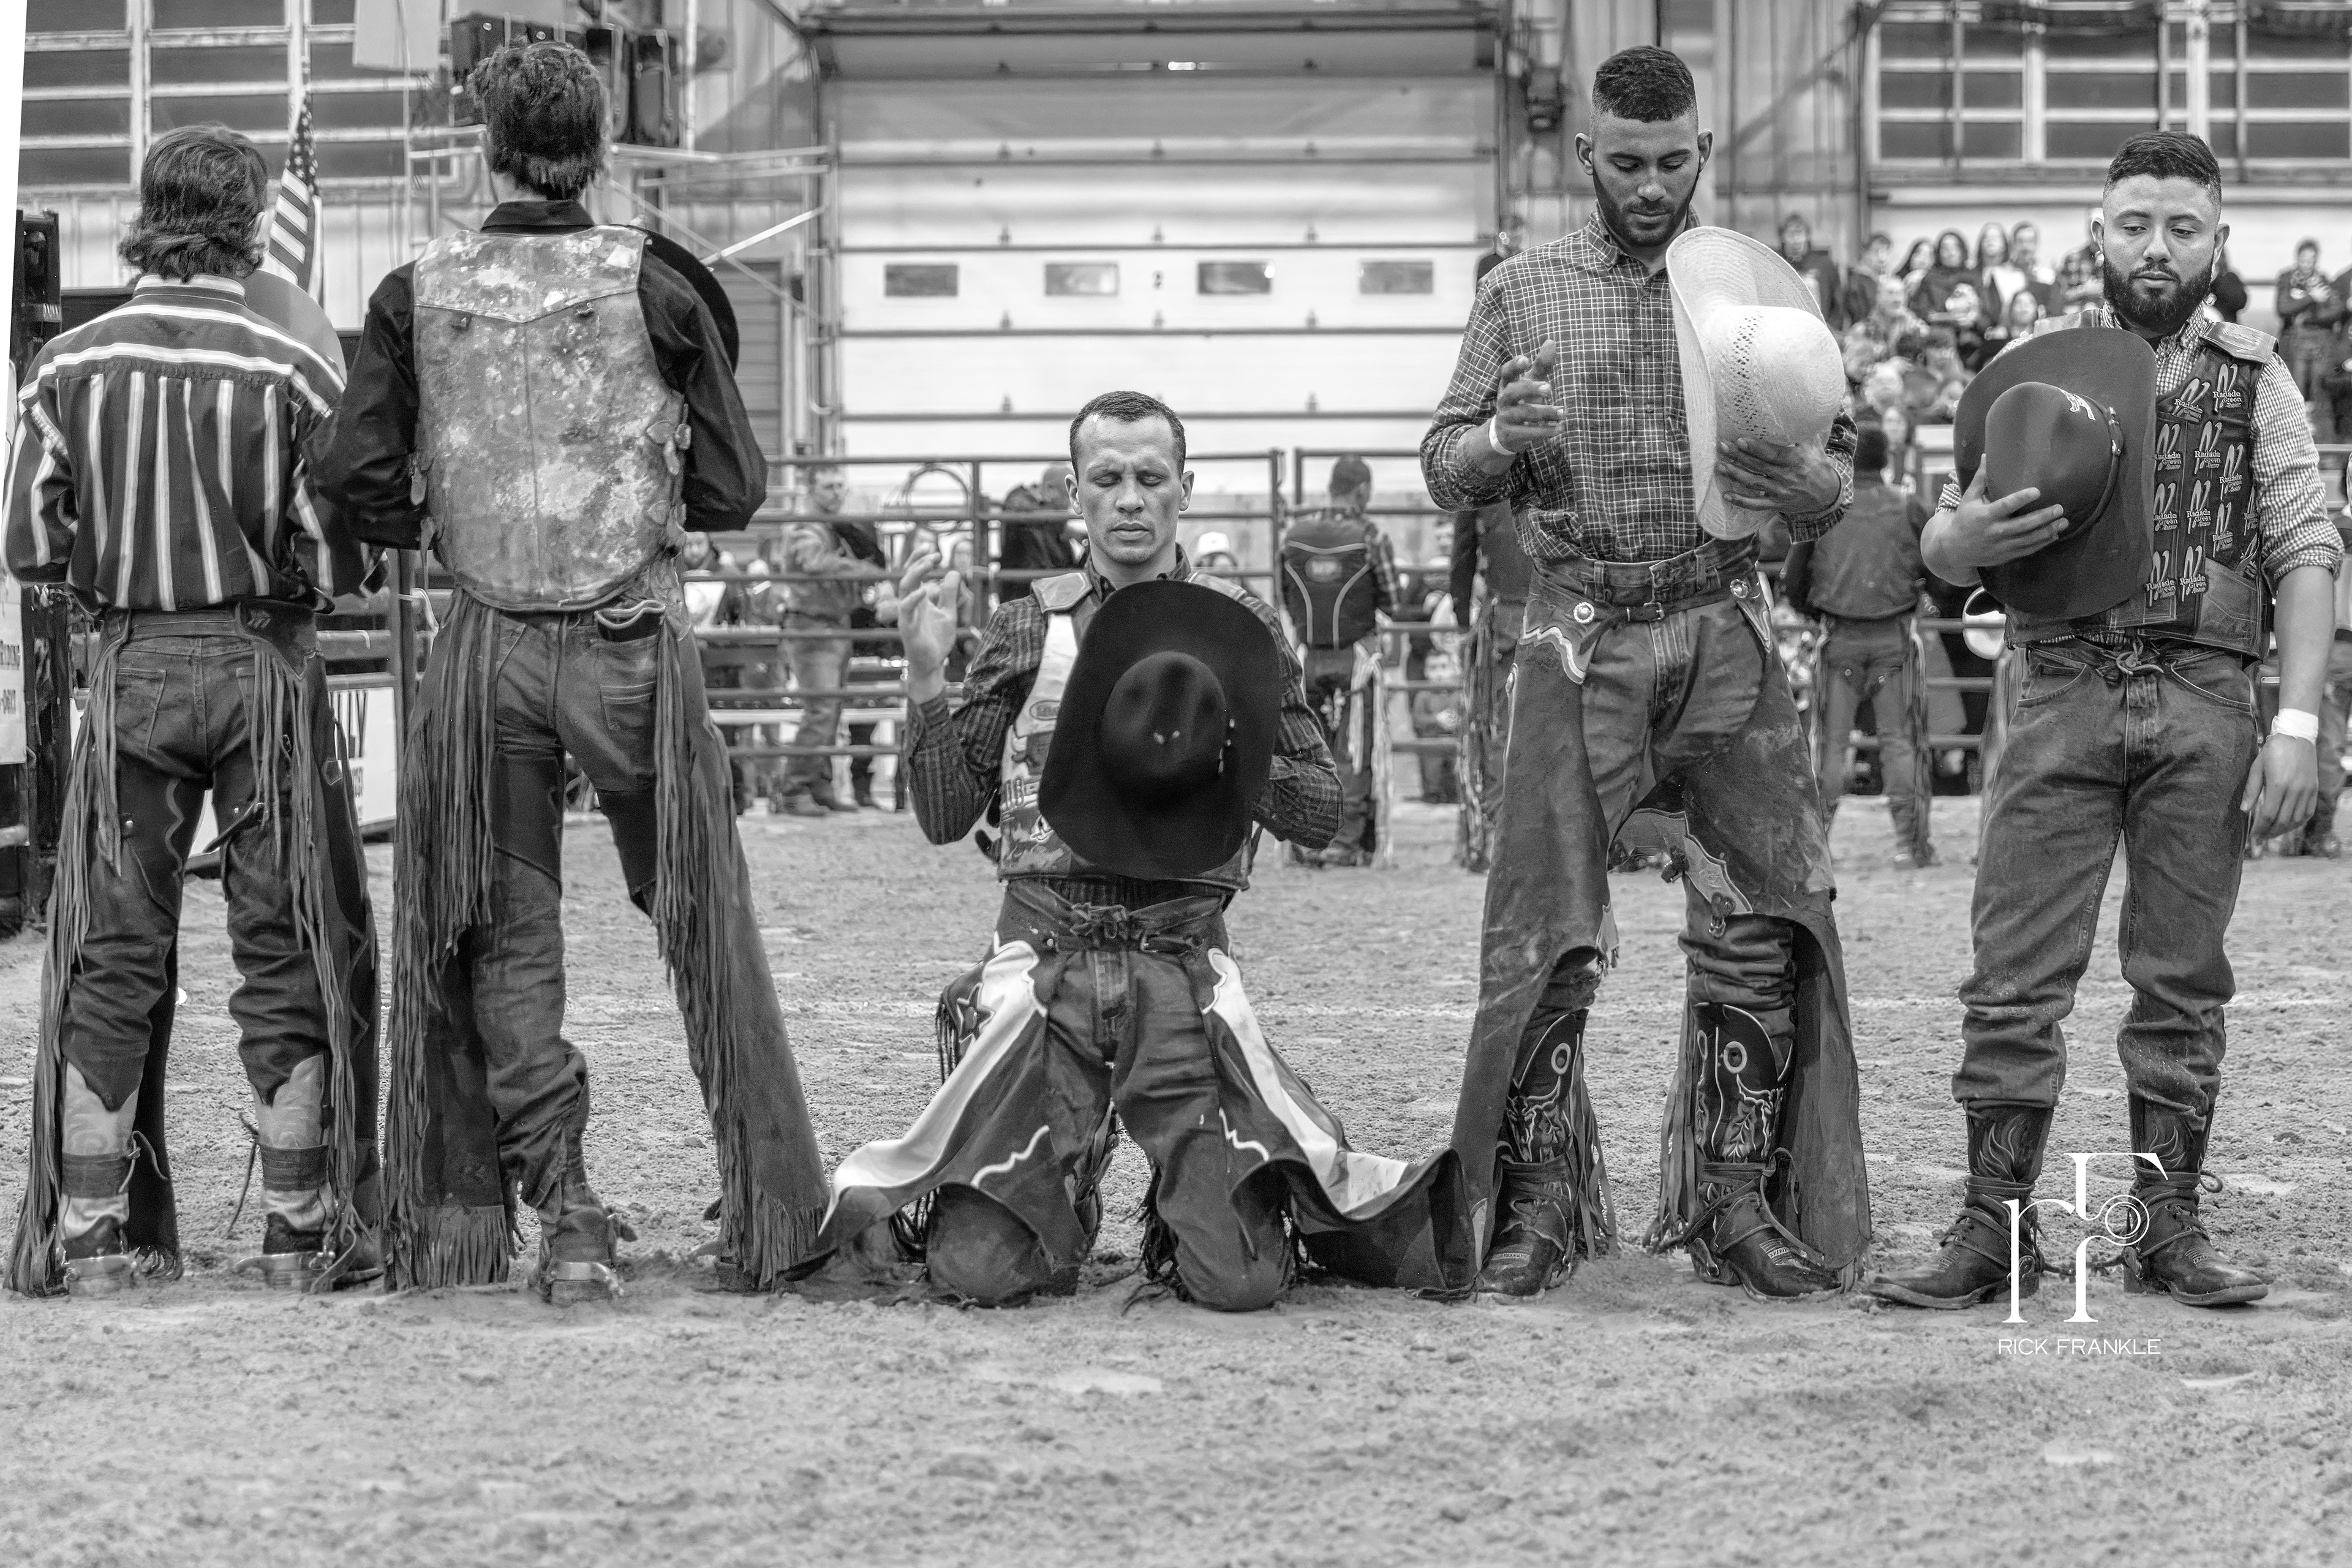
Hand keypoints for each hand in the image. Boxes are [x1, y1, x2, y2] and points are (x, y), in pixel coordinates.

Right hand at [896, 548, 962, 676]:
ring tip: (929, 563)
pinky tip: (925, 590)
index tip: (932, 549)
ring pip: (904, 589)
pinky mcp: (908, 628)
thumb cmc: (937, 639)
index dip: (919, 560)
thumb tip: (954, 572)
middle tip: (935, 554)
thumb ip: (949, 594)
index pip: (914, 574)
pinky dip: (914, 599)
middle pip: (907, 577)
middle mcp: (910, 605)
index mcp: (918, 600)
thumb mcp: (948, 613)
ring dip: (916, 574)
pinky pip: (907, 610)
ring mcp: (907, 615)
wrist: (933, 664)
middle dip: (919, 562)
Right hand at [1486, 340, 1562, 456]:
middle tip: (1549, 388)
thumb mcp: (1529, 383)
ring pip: (1524, 413)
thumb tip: (1551, 340)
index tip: (1526, 359)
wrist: (1504, 434)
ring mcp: (1505, 417)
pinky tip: (1558, 428)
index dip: (1514, 365)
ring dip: (1545, 412)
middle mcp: (1503, 400)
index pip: (1506, 372)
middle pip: (1514, 392)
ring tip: (1563, 412)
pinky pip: (1528, 432)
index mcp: (1507, 385)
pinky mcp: (1511, 434)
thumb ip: (1540, 365)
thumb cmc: (1521, 402)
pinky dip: (1544, 431)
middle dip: (1530, 389)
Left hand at [1714, 437, 1840, 515]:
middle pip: (1758, 466)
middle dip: (1738, 456)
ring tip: (1720, 466)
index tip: (1739, 440)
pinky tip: (1727, 496)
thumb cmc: (1818, 464)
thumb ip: (1800, 430)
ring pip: (1754, 483)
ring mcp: (1781, 491)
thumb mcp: (1813, 445)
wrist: (1829, 494)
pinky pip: (1757, 504)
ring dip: (1736, 475)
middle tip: (1722, 447)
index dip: (1755, 448)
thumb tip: (1792, 407)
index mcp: (1796, 460)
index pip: (1772, 453)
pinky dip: (1742, 501)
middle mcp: (1787, 476)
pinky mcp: (1777, 504)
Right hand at [1933, 466, 2069, 569]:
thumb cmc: (1963, 520)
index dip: (2021, 499)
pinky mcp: (2006, 555)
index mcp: (1985, 516)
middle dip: (2043, 517)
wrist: (1954, 550)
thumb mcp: (1968, 499)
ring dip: (2048, 531)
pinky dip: (2042, 543)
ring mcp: (2001, 546)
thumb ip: (1980, 479)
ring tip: (2063, 522)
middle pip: (2023, 525)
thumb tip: (1987, 456)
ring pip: (2029, 539)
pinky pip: (2027, 550)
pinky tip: (2054, 535)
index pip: (2006, 506)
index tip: (2037, 491)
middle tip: (2059, 508)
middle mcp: (1994, 532)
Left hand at [2241, 731, 2318, 839]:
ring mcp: (2307, 790)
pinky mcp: (2314, 789)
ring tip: (2272, 833)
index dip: (2260, 829)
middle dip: (2270, 833)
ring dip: (2284, 830)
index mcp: (2278, 785)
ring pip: (2297, 819)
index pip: (2269, 815)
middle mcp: (2295, 790)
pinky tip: (2289, 825)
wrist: (2297, 736)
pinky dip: (2299, 822)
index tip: (2253, 837)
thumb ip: (2252, 790)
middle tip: (2260, 839)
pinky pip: (2308, 812)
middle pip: (2283, 821)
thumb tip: (2244, 810)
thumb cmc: (2273, 750)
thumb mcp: (2257, 767)